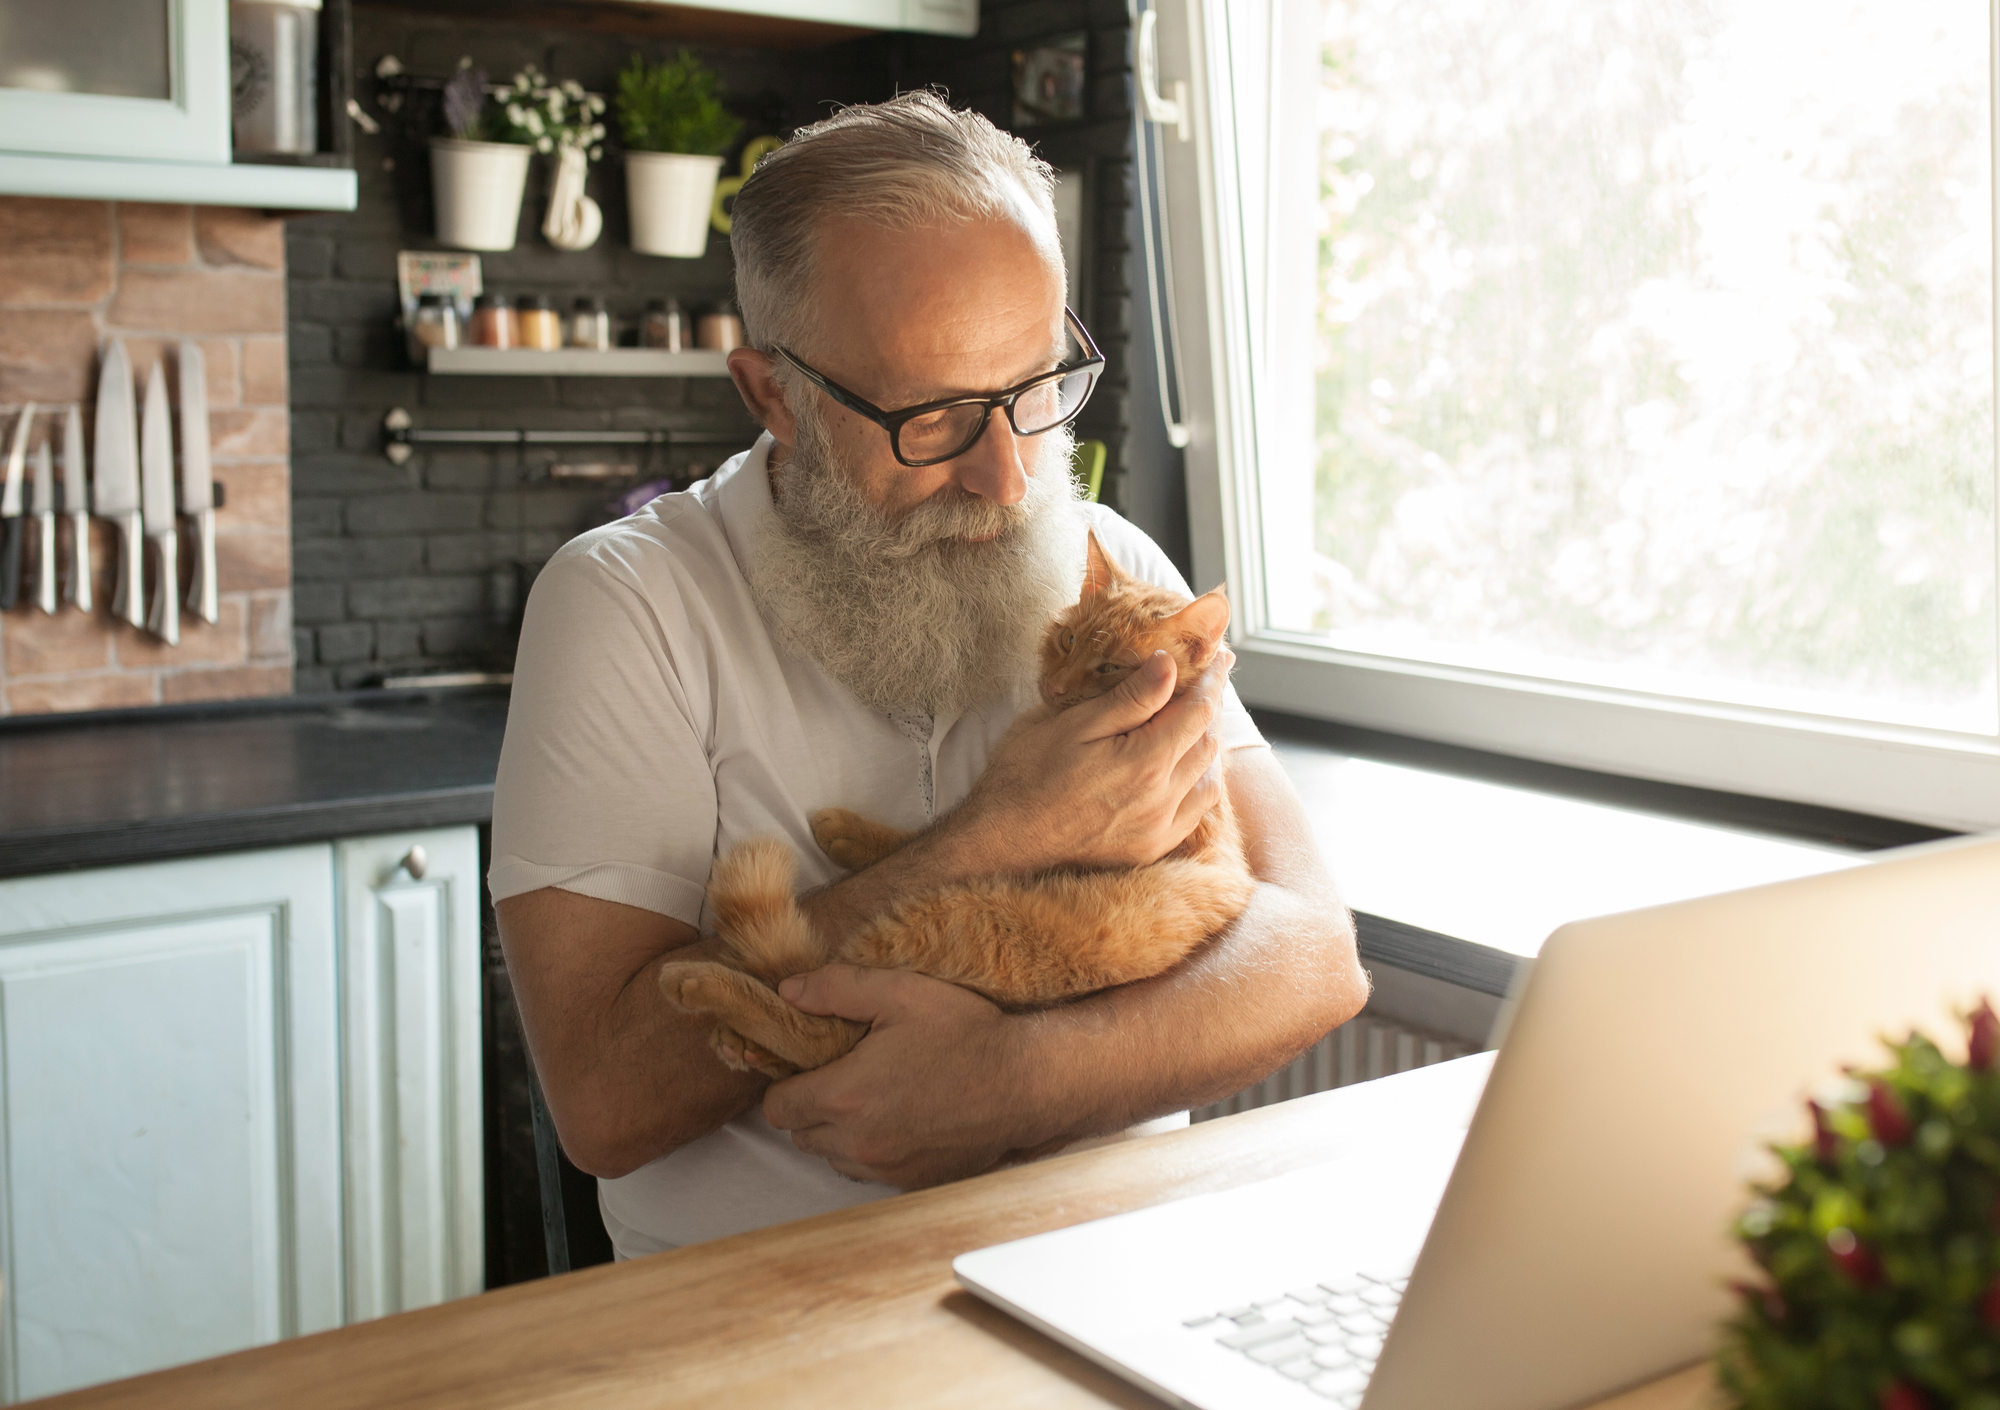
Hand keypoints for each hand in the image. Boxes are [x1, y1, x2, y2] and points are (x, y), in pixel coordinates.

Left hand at [760, 964, 1048, 1188]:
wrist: (1026, 1082)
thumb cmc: (967, 1033)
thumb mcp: (901, 992)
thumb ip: (835, 988)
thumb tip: (787, 991)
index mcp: (846, 1095)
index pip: (777, 1106)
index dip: (788, 1081)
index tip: (812, 1063)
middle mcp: (859, 1142)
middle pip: (799, 1134)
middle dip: (810, 1104)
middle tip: (843, 1073)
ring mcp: (886, 1168)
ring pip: (831, 1156)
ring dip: (838, 1130)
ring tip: (873, 1094)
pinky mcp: (911, 1181)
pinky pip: (867, 1170)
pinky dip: (869, 1148)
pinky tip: (898, 1116)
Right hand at [951, 644, 1234, 873]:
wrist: (1001, 841)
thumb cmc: (1026, 774)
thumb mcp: (1072, 724)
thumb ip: (1129, 698)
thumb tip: (1169, 665)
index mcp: (1146, 762)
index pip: (1198, 712)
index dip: (1212, 681)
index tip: (1219, 658)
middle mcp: (1162, 800)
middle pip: (1207, 744)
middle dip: (1210, 708)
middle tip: (1207, 682)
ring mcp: (1158, 830)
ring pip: (1208, 780)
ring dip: (1206, 747)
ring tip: (1194, 722)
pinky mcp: (1148, 850)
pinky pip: (1193, 814)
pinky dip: (1198, 785)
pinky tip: (1184, 770)